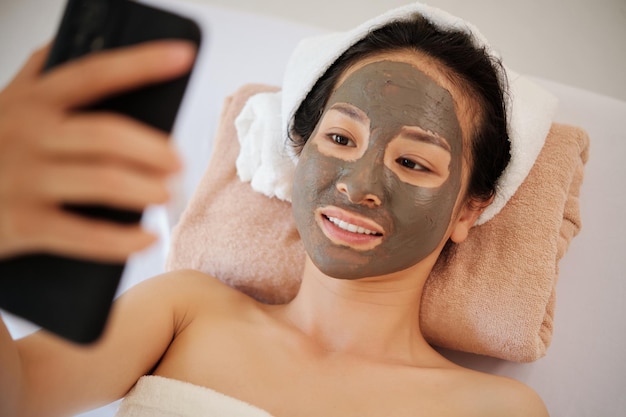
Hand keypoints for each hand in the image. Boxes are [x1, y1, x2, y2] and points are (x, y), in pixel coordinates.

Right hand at [0, 41, 195, 261]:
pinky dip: (125, 240)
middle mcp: (26, 135)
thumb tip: (66, 43)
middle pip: (108, 134)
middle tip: (178, 162)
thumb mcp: (4, 105)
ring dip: (147, 189)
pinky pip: (86, 235)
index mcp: (31, 101)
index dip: (142, 62)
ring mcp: (23, 180)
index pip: (94, 73)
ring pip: (104, 180)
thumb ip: (35, 76)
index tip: (183, 54)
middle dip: (154, 148)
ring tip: (166, 194)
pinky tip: (147, 238)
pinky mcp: (22, 225)